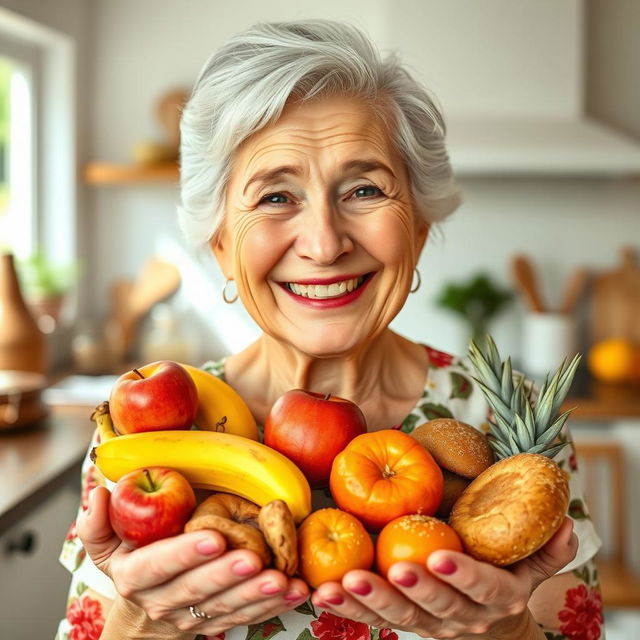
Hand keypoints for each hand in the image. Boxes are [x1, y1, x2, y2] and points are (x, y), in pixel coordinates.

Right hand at [77, 487, 309, 634]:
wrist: (143, 616)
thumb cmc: (132, 563)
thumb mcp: (106, 545)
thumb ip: (98, 522)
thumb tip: (99, 494)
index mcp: (136, 577)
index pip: (158, 565)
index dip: (184, 554)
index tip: (213, 537)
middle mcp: (163, 601)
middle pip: (197, 589)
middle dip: (227, 575)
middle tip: (254, 558)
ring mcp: (193, 617)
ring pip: (227, 608)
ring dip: (256, 595)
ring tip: (283, 579)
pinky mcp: (218, 624)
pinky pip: (247, 618)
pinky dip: (272, 607)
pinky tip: (295, 592)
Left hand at [311, 517, 576, 638]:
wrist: (489, 622)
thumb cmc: (505, 577)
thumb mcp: (529, 565)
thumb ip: (546, 549)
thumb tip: (565, 522)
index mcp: (495, 597)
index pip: (481, 588)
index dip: (462, 575)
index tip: (438, 557)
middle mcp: (462, 617)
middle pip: (435, 609)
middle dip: (410, 592)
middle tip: (388, 571)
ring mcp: (430, 624)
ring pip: (397, 618)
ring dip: (365, 603)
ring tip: (336, 586)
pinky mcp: (403, 621)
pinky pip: (373, 618)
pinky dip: (346, 608)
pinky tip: (320, 594)